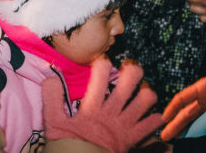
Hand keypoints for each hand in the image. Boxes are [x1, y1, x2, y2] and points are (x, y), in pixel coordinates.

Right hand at [43, 58, 161, 152]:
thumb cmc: (68, 146)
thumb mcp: (53, 122)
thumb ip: (51, 98)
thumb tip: (51, 77)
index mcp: (92, 107)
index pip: (100, 76)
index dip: (103, 63)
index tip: (102, 60)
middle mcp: (111, 113)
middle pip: (129, 84)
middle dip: (132, 71)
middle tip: (130, 67)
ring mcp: (124, 126)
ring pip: (145, 102)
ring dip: (146, 93)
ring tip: (142, 90)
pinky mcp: (132, 139)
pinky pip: (150, 126)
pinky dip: (154, 119)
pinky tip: (152, 115)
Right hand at [160, 63, 205, 139]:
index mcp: (200, 88)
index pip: (182, 99)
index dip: (172, 108)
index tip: (164, 118)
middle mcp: (202, 100)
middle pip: (185, 113)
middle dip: (174, 124)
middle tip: (164, 136)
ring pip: (193, 120)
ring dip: (183, 129)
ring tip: (174, 139)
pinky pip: (205, 124)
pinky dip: (197, 131)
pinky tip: (192, 137)